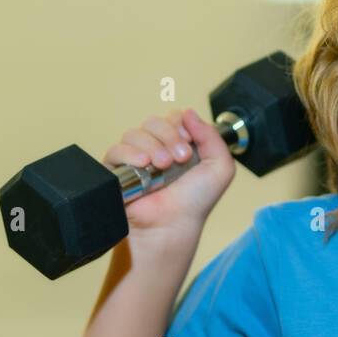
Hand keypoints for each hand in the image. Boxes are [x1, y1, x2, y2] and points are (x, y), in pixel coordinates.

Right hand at [100, 108, 235, 235]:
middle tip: (180, 158)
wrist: (173, 224)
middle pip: (154, 121)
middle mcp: (157, 149)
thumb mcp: (220, 167)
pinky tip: (143, 165)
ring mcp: (136, 158)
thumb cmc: (195, 201)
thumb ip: (212, 136)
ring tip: (162, 166)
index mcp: (179, 145)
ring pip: (135, 133)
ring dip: (152, 146)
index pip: (174, 117)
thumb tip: (189, 112)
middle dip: (169, 136)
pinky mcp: (117, 169)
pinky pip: (116, 149)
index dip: (180, 125)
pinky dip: (130, 153)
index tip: (189, 144)